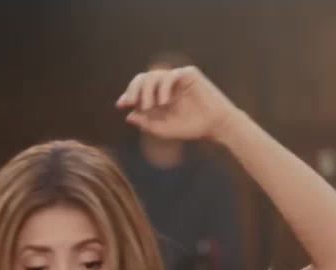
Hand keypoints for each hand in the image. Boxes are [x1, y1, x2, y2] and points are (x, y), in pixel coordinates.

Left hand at [116, 66, 241, 142]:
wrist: (215, 126)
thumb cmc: (192, 128)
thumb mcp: (164, 129)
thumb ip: (147, 123)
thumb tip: (127, 116)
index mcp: (159, 96)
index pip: (139, 89)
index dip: (128, 94)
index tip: (121, 105)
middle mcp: (166, 85)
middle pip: (143, 78)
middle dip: (134, 90)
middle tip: (131, 102)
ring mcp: (177, 78)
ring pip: (154, 75)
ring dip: (147, 90)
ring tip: (150, 106)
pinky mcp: (188, 74)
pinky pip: (170, 75)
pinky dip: (163, 87)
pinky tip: (163, 101)